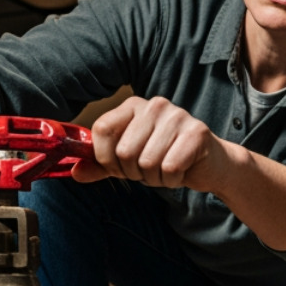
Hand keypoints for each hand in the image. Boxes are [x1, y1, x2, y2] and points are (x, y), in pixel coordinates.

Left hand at [75, 96, 228, 190]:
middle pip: (124, 152)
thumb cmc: (165, 158)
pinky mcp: (196, 133)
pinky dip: (172, 180)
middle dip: (134, 172)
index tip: (118, 167)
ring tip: (166, 169)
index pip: (102, 129)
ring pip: (147, 162)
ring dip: (155, 178)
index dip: (105, 157)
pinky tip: (181, 172)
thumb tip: (75, 171)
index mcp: (133, 105)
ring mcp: (177, 116)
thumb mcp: (128, 162)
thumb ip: (101, 165)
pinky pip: (170, 168)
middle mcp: (154, 105)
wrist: (210, 164)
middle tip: (149, 169)